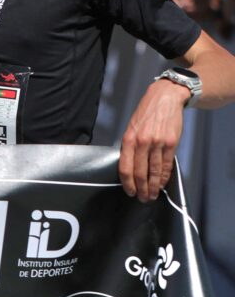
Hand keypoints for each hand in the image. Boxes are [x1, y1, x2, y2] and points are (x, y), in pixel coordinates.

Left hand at [119, 79, 186, 201]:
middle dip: (141, 189)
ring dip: (153, 187)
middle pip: (140, 173)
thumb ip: (130, 146)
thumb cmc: (146, 114)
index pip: (125, 167)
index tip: (129, 191)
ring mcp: (157, 143)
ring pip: (154, 172)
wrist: (164, 98)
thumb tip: (129, 166)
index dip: (127, 183)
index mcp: (128, 139)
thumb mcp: (131, 127)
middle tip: (142, 198)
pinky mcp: (171, 143)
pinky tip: (162, 184)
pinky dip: (164, 177)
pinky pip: (166, 165)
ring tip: (152, 195)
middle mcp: (142, 142)